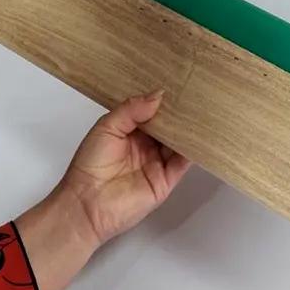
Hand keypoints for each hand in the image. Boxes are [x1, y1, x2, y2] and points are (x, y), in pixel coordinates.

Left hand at [58, 90, 190, 247]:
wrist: (88, 204)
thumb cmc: (90, 165)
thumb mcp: (106, 128)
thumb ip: (131, 111)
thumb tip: (159, 96)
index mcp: (128, 132)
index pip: (150, 113)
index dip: (161, 101)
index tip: (177, 85)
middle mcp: (145, 146)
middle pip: (167, 127)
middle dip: (179, 114)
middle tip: (195, 95)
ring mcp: (157, 163)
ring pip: (178, 143)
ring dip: (188, 131)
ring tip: (202, 111)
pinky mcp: (167, 180)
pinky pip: (183, 163)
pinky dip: (193, 151)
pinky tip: (201, 137)